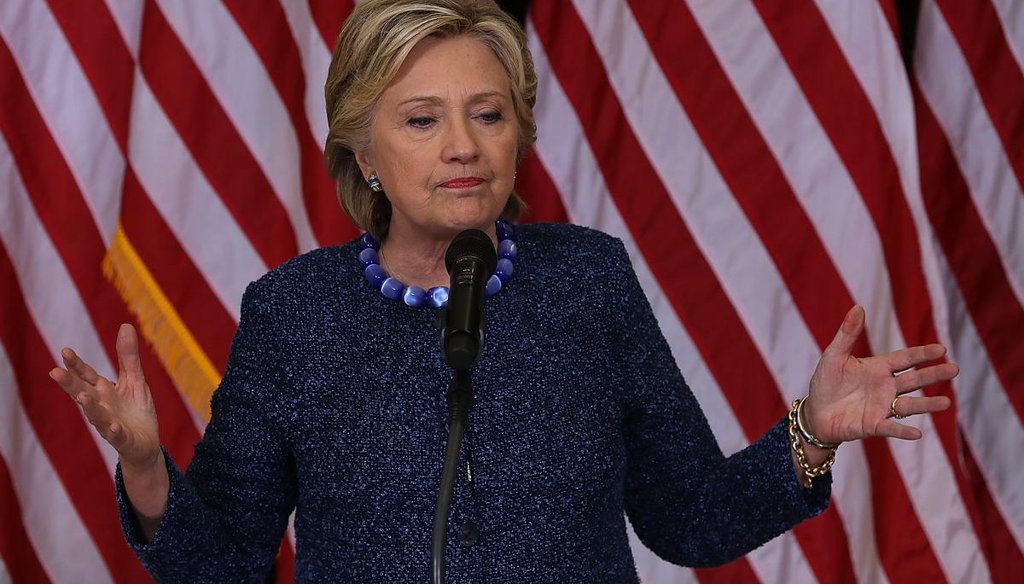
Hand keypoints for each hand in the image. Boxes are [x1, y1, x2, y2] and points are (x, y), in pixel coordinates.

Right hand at [49, 323, 160, 470]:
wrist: (146, 444)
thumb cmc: (135, 411)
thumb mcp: (135, 379)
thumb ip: (128, 356)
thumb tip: (126, 325)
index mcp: (103, 391)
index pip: (86, 375)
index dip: (76, 364)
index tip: (65, 351)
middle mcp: (102, 407)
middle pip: (83, 393)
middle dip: (70, 384)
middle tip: (55, 372)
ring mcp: (110, 424)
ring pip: (96, 415)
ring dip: (88, 406)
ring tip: (81, 396)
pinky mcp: (123, 439)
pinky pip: (117, 435)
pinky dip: (114, 431)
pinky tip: (113, 426)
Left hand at [802, 306, 955, 444]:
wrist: (814, 412)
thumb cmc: (826, 382)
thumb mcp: (834, 355)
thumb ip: (848, 334)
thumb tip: (858, 307)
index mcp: (878, 368)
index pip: (905, 358)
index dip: (923, 354)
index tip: (942, 349)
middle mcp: (886, 387)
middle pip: (914, 380)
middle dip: (933, 375)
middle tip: (954, 369)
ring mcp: (882, 406)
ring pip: (910, 405)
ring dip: (927, 405)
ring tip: (946, 402)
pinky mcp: (873, 425)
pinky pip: (890, 428)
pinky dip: (903, 431)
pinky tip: (916, 433)